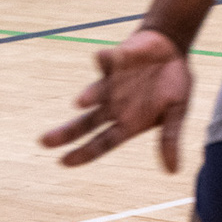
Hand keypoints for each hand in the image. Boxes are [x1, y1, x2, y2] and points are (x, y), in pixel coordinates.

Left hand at [41, 28, 191, 171]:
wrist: (172, 48)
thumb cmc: (173, 83)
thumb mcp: (177, 112)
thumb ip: (170, 138)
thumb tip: (173, 172)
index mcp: (128, 123)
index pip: (101, 143)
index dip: (84, 153)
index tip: (64, 162)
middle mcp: (114, 105)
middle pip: (86, 123)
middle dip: (66, 133)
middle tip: (44, 142)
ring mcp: (113, 83)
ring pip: (95, 93)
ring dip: (90, 95)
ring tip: (81, 103)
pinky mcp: (117, 60)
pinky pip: (108, 61)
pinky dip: (104, 60)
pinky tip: (101, 57)